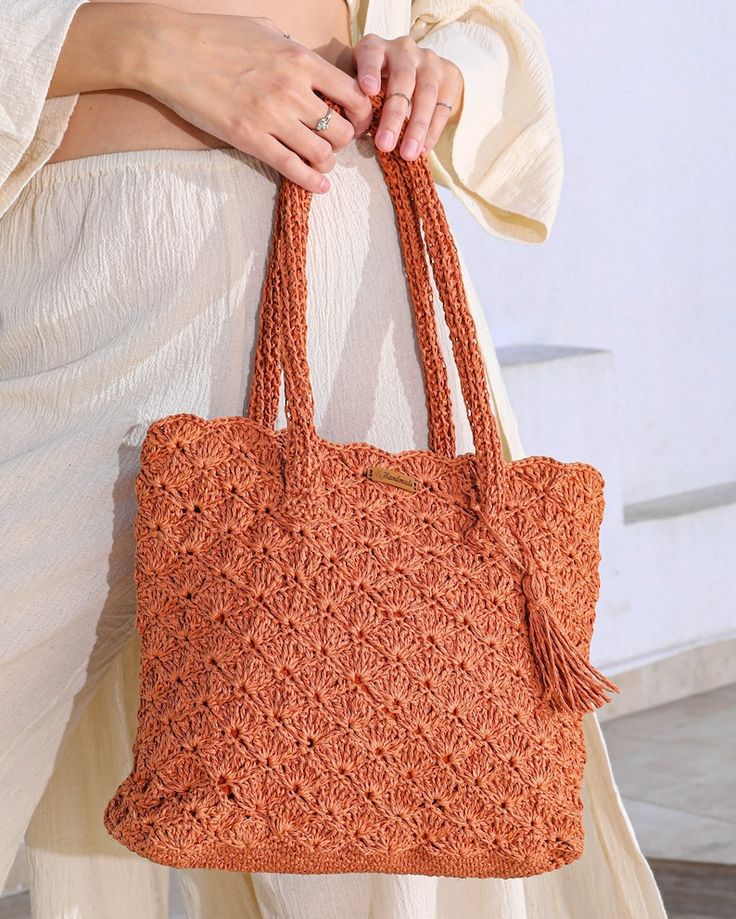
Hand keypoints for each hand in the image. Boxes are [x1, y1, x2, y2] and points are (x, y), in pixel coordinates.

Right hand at [137, 8, 374, 191]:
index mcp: (301, 60)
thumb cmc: (214, 35)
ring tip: (322, 162)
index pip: (353, 94)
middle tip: (335, 143)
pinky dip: (312, 181)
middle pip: (343, 130)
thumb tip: (307, 63)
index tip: (358, 120)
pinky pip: (293, 168)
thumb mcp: (265, 30)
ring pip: (323, 154)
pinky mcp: (250, 139)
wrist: (169, 50)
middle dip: (345, 141)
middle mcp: (293, 90)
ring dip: (327, 162)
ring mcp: (272, 117)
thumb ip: (292, 50)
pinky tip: (320, 186)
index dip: (363, 114)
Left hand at [351, 33, 464, 160]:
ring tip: (408, 154)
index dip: (370, 71)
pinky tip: (424, 149)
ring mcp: (429, 61)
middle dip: (394, 115)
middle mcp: (404, 50)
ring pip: (426, 93)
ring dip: (417, 127)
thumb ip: (358, 101)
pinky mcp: (449, 76)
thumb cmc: (378, 86)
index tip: (368, 90)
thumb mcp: (361, 86)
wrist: (418, 74)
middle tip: (385, 144)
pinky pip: (443, 106)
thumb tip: (354, 131)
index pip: (372, 54)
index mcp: (376, 48)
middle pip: (402, 80)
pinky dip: (433, 130)